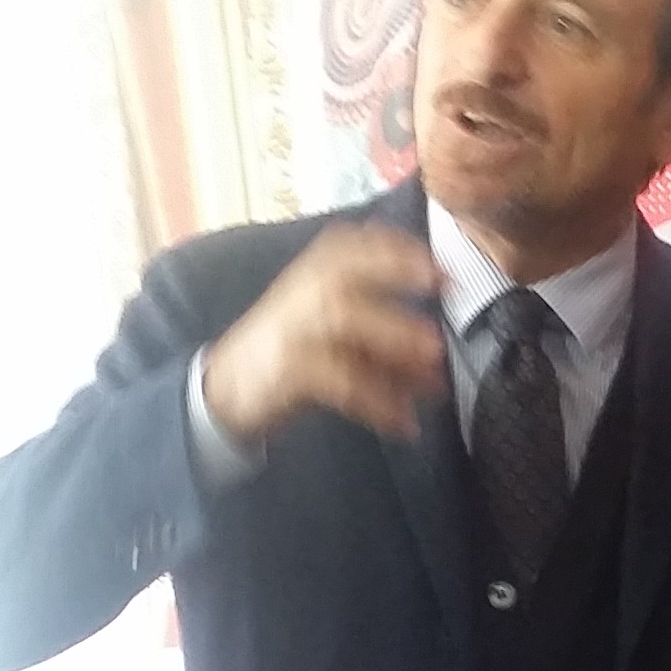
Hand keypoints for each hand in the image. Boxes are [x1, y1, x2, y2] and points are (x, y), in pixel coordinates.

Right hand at [200, 228, 445, 445]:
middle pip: (348, 283)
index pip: (352, 247)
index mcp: (314, 270)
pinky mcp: (287, 371)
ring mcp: (292, 329)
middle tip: (442, 327)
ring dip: (396, 349)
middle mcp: (301, 292)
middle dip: (398, 298)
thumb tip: (437, 338)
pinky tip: (404, 423)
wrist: (228, 387)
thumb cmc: (291, 346)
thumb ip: (374, 315)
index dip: (397, 253)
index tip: (440, 270)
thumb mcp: (325, 316)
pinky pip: (341, 384)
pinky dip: (378, 405)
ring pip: (346, 326)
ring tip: (435, 381)